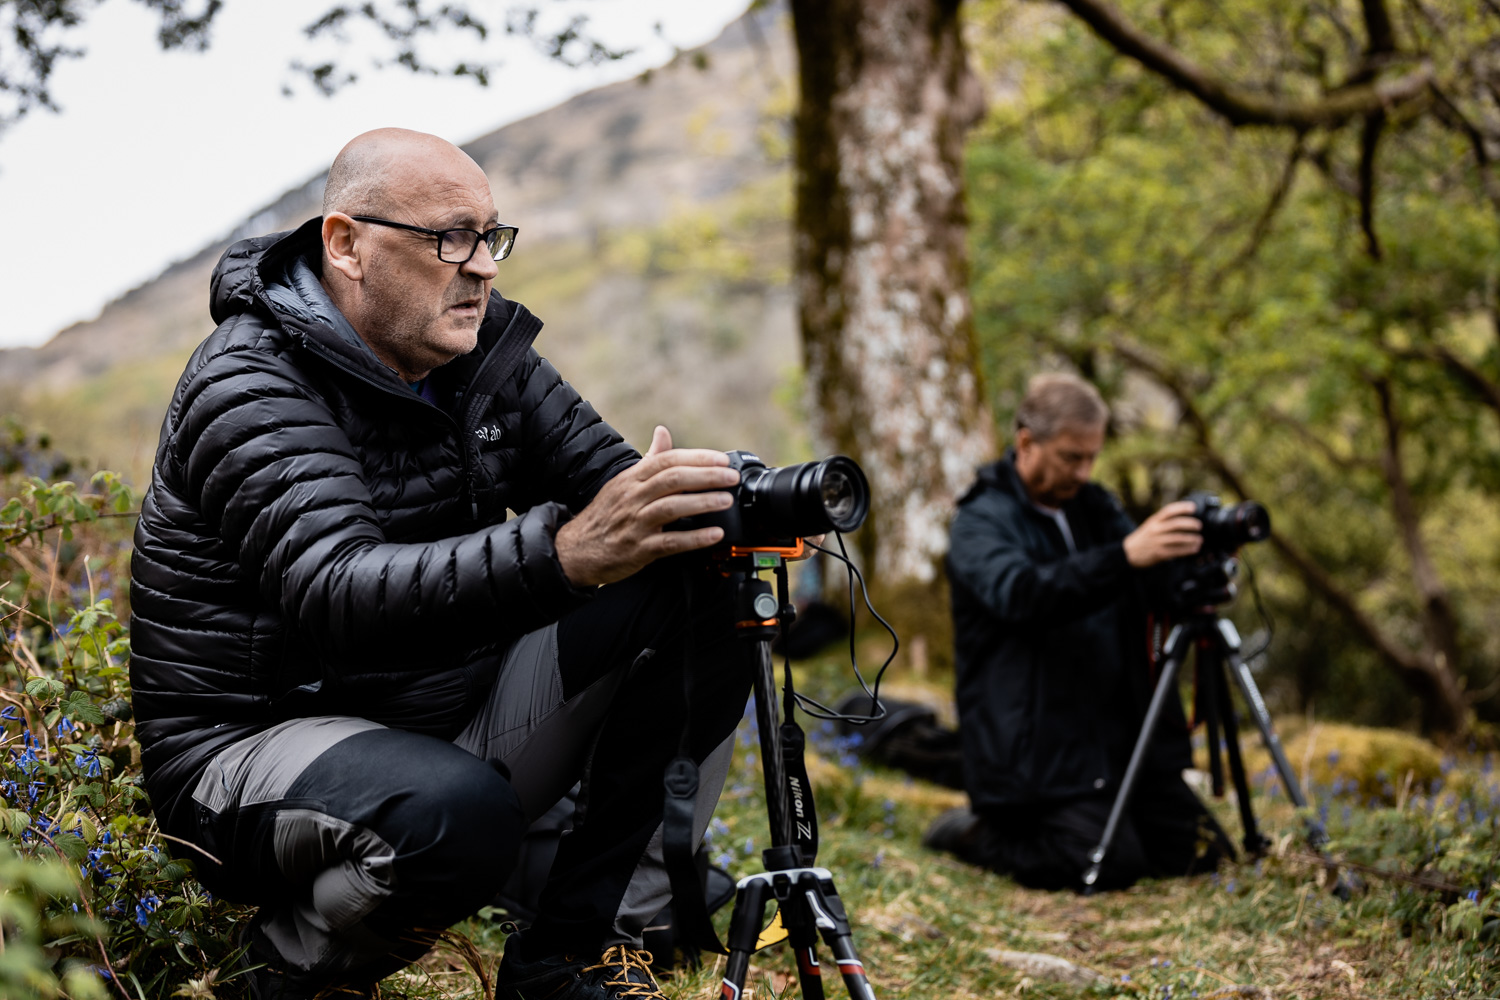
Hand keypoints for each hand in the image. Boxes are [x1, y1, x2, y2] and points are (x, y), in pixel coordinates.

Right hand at [555, 426, 739, 586]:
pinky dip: (694, 538)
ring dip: (703, 502)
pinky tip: (714, 534)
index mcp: (632, 479)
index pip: (667, 460)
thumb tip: (663, 432)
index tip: (722, 459)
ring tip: (726, 500)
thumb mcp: (623, 483)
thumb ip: (649, 460)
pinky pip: (670, 543)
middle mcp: (633, 497)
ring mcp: (635, 523)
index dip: (697, 458)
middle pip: (673, 479)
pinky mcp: (638, 549)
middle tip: (731, 478)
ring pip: (672, 507)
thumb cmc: (605, 515)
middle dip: (706, 476)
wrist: (576, 550)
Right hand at [1123, 500, 1202, 567]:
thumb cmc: (1143, 538)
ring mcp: (1157, 542)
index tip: (1193, 507)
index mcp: (1154, 520)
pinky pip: (1176, 551)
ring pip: (1178, 538)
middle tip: (1199, 525)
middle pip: (1175, 524)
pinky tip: (1194, 549)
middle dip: (1190, 524)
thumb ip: (1164, 521)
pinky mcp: (1159, 553)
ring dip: (1191, 539)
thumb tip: (1184, 516)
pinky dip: (1187, 550)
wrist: (1128, 552)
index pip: (1168, 511)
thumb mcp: (1151, 525)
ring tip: (1199, 539)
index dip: (1181, 507)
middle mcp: (1155, 529)